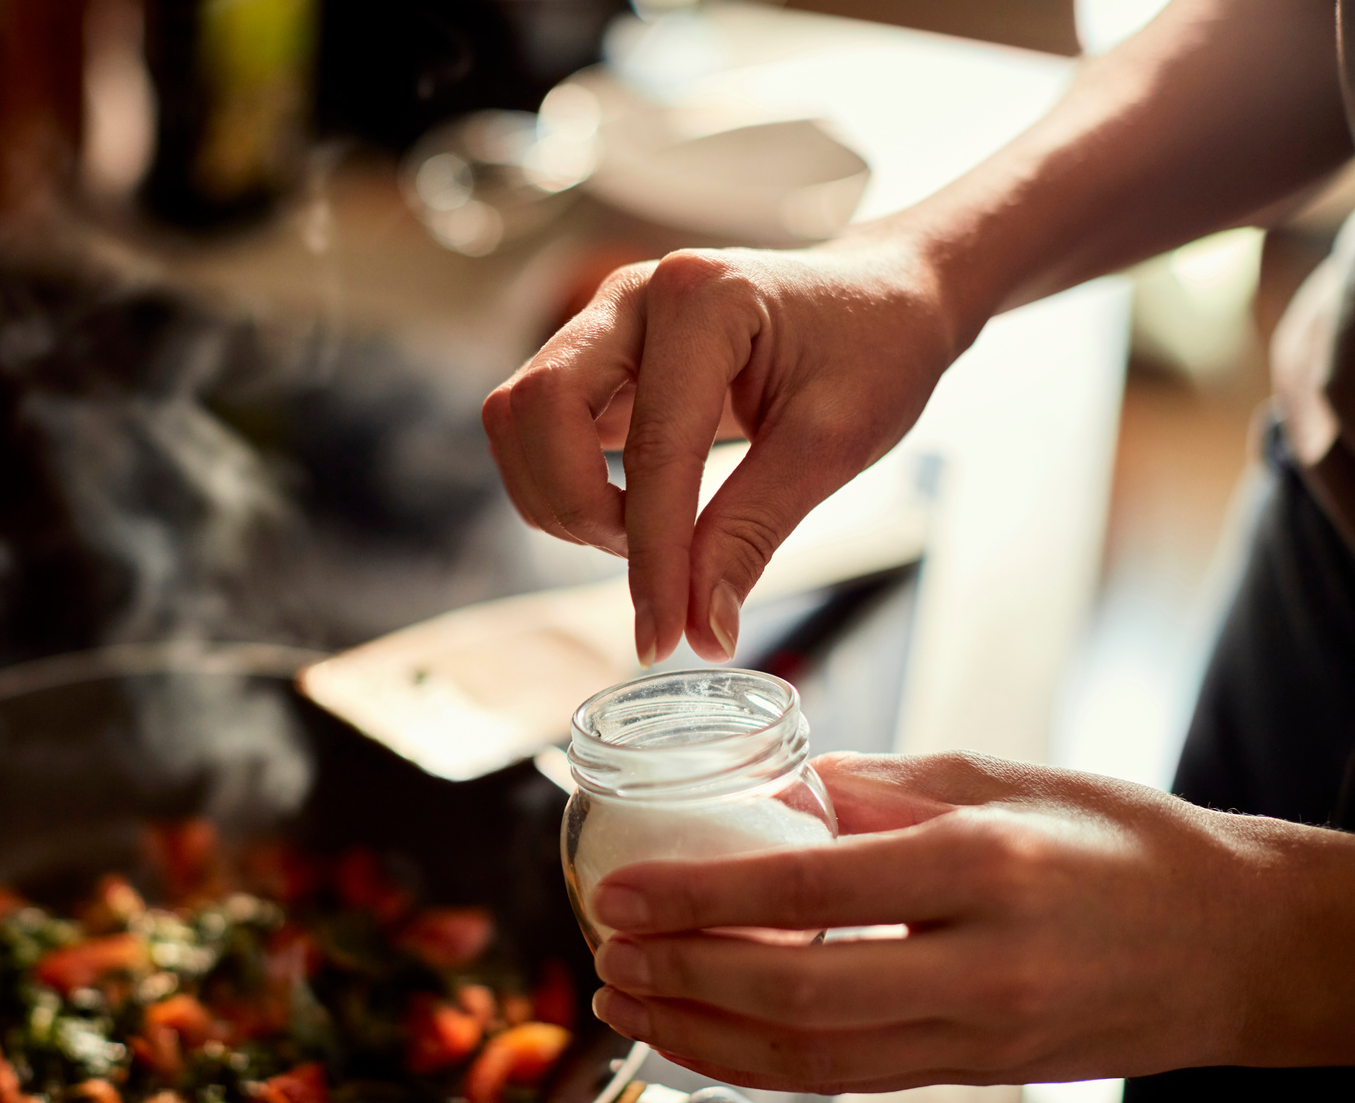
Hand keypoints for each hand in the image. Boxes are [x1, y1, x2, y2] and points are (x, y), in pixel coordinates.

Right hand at [482, 240, 961, 665]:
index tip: (663, 638)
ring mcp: (604, 318)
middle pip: (537, 407)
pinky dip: (562, 482)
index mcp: (703, 296)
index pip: (654, 446)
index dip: (652, 555)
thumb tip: (702, 632)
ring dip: (560, 497)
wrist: (882, 297)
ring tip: (648, 534)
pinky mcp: (593, 353)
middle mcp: (633, 294)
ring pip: (517, 416)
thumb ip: (752, 534)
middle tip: (655, 561)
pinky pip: (534, 421)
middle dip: (578, 509)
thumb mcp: (832, 446)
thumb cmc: (874, 352)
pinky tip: (630, 511)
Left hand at [585, 752, 1354, 1092]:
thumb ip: (876, 789)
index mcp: (983, 865)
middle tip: (610, 956)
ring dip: (708, 1038)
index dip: (703, 897)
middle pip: (803, 998)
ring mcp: (986, 1035)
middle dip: (687, 981)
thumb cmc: (1118, 840)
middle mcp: (983, 963)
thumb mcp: (998, 776)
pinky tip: (707, 1037)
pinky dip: (766, 1065)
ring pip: (819, 1062)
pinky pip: (854, 1081)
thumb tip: (770, 798)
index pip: (814, 891)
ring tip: (631, 1004)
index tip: (624, 893)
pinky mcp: (983, 1074)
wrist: (1236, 943)